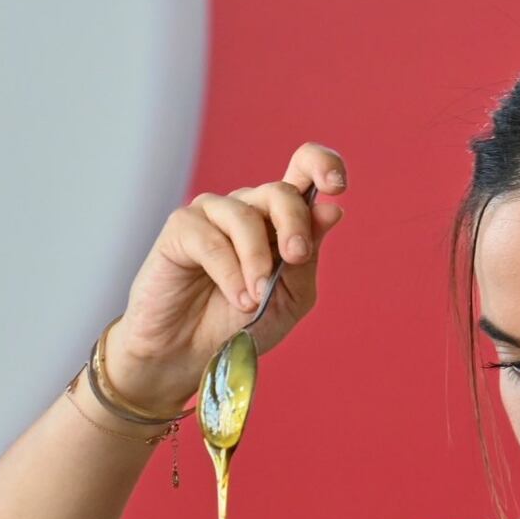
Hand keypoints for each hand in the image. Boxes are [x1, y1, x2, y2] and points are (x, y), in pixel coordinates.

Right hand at [107, 142, 347, 411]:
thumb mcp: (291, 297)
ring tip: (256, 300)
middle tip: (295, 258)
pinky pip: (211, 238)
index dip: (323, 165)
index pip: (304, 168)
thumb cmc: (242, 324)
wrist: (192, 352)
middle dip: (294, 225)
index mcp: (280, 219)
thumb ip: (308, 255)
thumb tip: (331, 209)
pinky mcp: (182, 228)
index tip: (337, 187)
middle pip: (280, 191)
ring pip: (245, 215)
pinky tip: (239, 300)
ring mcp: (213, 214)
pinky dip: (230, 272)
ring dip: (258, 260)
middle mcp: (248, 208)